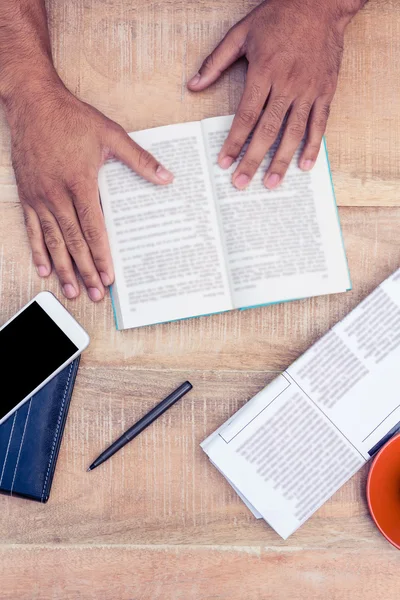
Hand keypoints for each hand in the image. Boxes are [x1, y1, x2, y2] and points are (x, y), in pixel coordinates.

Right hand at [7, 81, 172, 300]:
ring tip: (71, 290)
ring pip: (53, 241)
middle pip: (73, 242)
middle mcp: (57, 195)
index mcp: (80, 183)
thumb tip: (166, 177)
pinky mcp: (28, 195)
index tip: (108, 278)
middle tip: (93, 295)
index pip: (93, 229)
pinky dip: (38, 250)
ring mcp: (40, 197)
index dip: (101, 256)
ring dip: (63, 268)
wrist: (33, 102)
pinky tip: (44, 268)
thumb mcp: (110, 135)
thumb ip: (139, 159)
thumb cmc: (72, 118)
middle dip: (85, 271)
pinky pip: (32, 229)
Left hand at [188, 0, 362, 188]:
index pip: (246, 116)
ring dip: (282, 160)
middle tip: (242, 184)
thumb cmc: (279, 15)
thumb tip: (193, 86)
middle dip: (253, 160)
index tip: (224, 163)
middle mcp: (287, 84)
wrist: (321, 1)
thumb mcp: (241, 33)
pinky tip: (304, 165)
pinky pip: (319, 123)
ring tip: (272, 183)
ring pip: (294, 132)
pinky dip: (313, 145)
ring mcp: (309, 89)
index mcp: (264, 71)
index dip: (234, 142)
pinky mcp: (326, 90)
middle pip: (268, 130)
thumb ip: (215, 62)